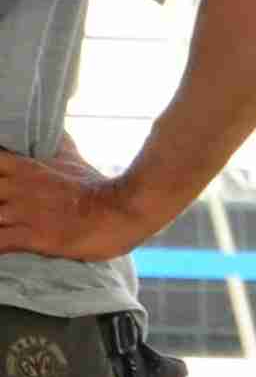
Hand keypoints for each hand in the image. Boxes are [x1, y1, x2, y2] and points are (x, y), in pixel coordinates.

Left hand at [0, 145, 147, 263]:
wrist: (122, 211)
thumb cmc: (98, 186)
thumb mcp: (72, 158)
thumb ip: (54, 145)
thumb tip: (54, 130)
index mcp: (22, 167)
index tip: (0, 181)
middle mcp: (15, 188)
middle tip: (2, 207)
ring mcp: (21, 213)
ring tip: (3, 225)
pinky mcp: (32, 237)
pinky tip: (2, 246)